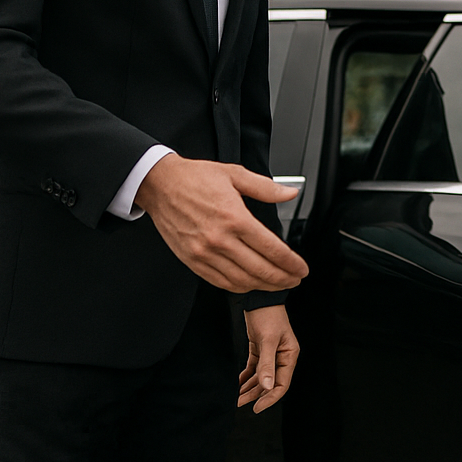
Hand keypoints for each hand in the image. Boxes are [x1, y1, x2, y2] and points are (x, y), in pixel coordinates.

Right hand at [136, 154, 306, 292]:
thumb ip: (266, 187)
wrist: (160, 185)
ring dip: (263, 286)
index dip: (291, 263)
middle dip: (283, 279)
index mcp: (234, 217)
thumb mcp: (235, 174)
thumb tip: (290, 192)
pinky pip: (220, 281)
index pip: (272, 249)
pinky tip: (251, 283)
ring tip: (278, 284)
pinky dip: (239, 287)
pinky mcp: (192, 260)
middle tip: (295, 280)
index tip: (301, 268)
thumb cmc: (195, 178)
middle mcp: (219, 239)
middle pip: (260, 269)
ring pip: (241, 280)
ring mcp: (204, 253)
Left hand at [240, 305, 298, 412]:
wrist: (259, 298)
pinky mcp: (260, 350)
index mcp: (289, 355)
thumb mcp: (268, 340)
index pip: (282, 384)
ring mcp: (271, 354)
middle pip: (269, 383)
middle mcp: (282, 357)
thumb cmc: (268, 316)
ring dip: (249, 388)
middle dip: (254, 394)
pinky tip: (237, 384)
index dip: (270, 398)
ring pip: (261, 377)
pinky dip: (245, 377)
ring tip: (235, 397)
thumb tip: (268, 386)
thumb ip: (267, 364)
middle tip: (238, 403)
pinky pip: (254, 369)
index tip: (256, 408)